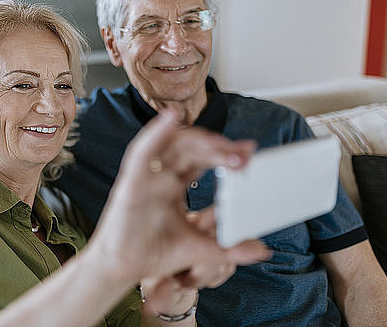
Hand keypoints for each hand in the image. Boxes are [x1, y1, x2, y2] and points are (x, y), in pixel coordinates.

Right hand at [89, 110, 269, 287]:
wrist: (124, 268)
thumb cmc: (154, 252)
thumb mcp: (201, 248)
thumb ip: (231, 247)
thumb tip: (262, 250)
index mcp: (176, 184)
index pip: (204, 160)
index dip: (226, 154)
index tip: (248, 151)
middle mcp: (162, 175)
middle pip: (193, 149)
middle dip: (219, 148)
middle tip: (242, 153)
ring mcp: (147, 175)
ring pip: (173, 144)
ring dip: (198, 140)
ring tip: (221, 143)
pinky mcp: (131, 180)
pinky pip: (143, 151)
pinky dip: (155, 132)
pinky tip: (170, 118)